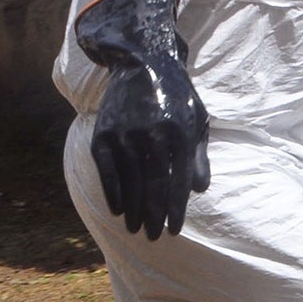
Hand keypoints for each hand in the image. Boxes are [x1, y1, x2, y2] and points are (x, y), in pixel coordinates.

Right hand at [78, 0, 209, 240]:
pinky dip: (112, 193)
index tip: (176, 230)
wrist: (142, 64)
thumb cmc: (177, 96)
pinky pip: (107, 171)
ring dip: (133, 210)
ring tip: (137, 230)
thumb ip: (198, 156)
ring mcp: (124, 136)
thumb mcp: (198, 120)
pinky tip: (118, 210)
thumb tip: (198, 190)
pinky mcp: (103, 134)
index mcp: (179, 134)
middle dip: (154, 216)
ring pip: (129, 183)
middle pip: (152, 187)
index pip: (177, 182)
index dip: (176, 209)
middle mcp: (151, 136)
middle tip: (156, 237)